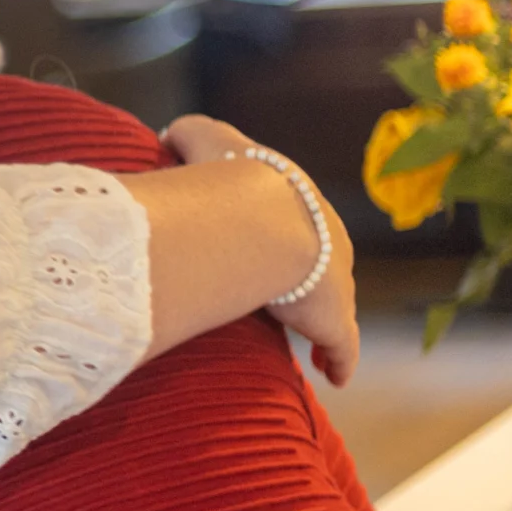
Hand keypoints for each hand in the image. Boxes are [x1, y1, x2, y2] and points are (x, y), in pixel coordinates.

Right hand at [162, 116, 358, 386]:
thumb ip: (188, 133)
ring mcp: (338, 285)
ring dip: (320, 320)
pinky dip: (339, 360)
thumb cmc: (230, 181)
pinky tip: (333, 377)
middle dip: (312, 277)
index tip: (269, 249)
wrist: (260, 222)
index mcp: (304, 203)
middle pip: (325, 262)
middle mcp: (332, 243)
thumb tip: (170, 137)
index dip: (284, 233)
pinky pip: (341, 348)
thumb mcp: (205, 139)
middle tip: (287, 295)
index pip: (299, 219)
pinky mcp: (334, 323)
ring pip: (333, 305)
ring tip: (306, 339)